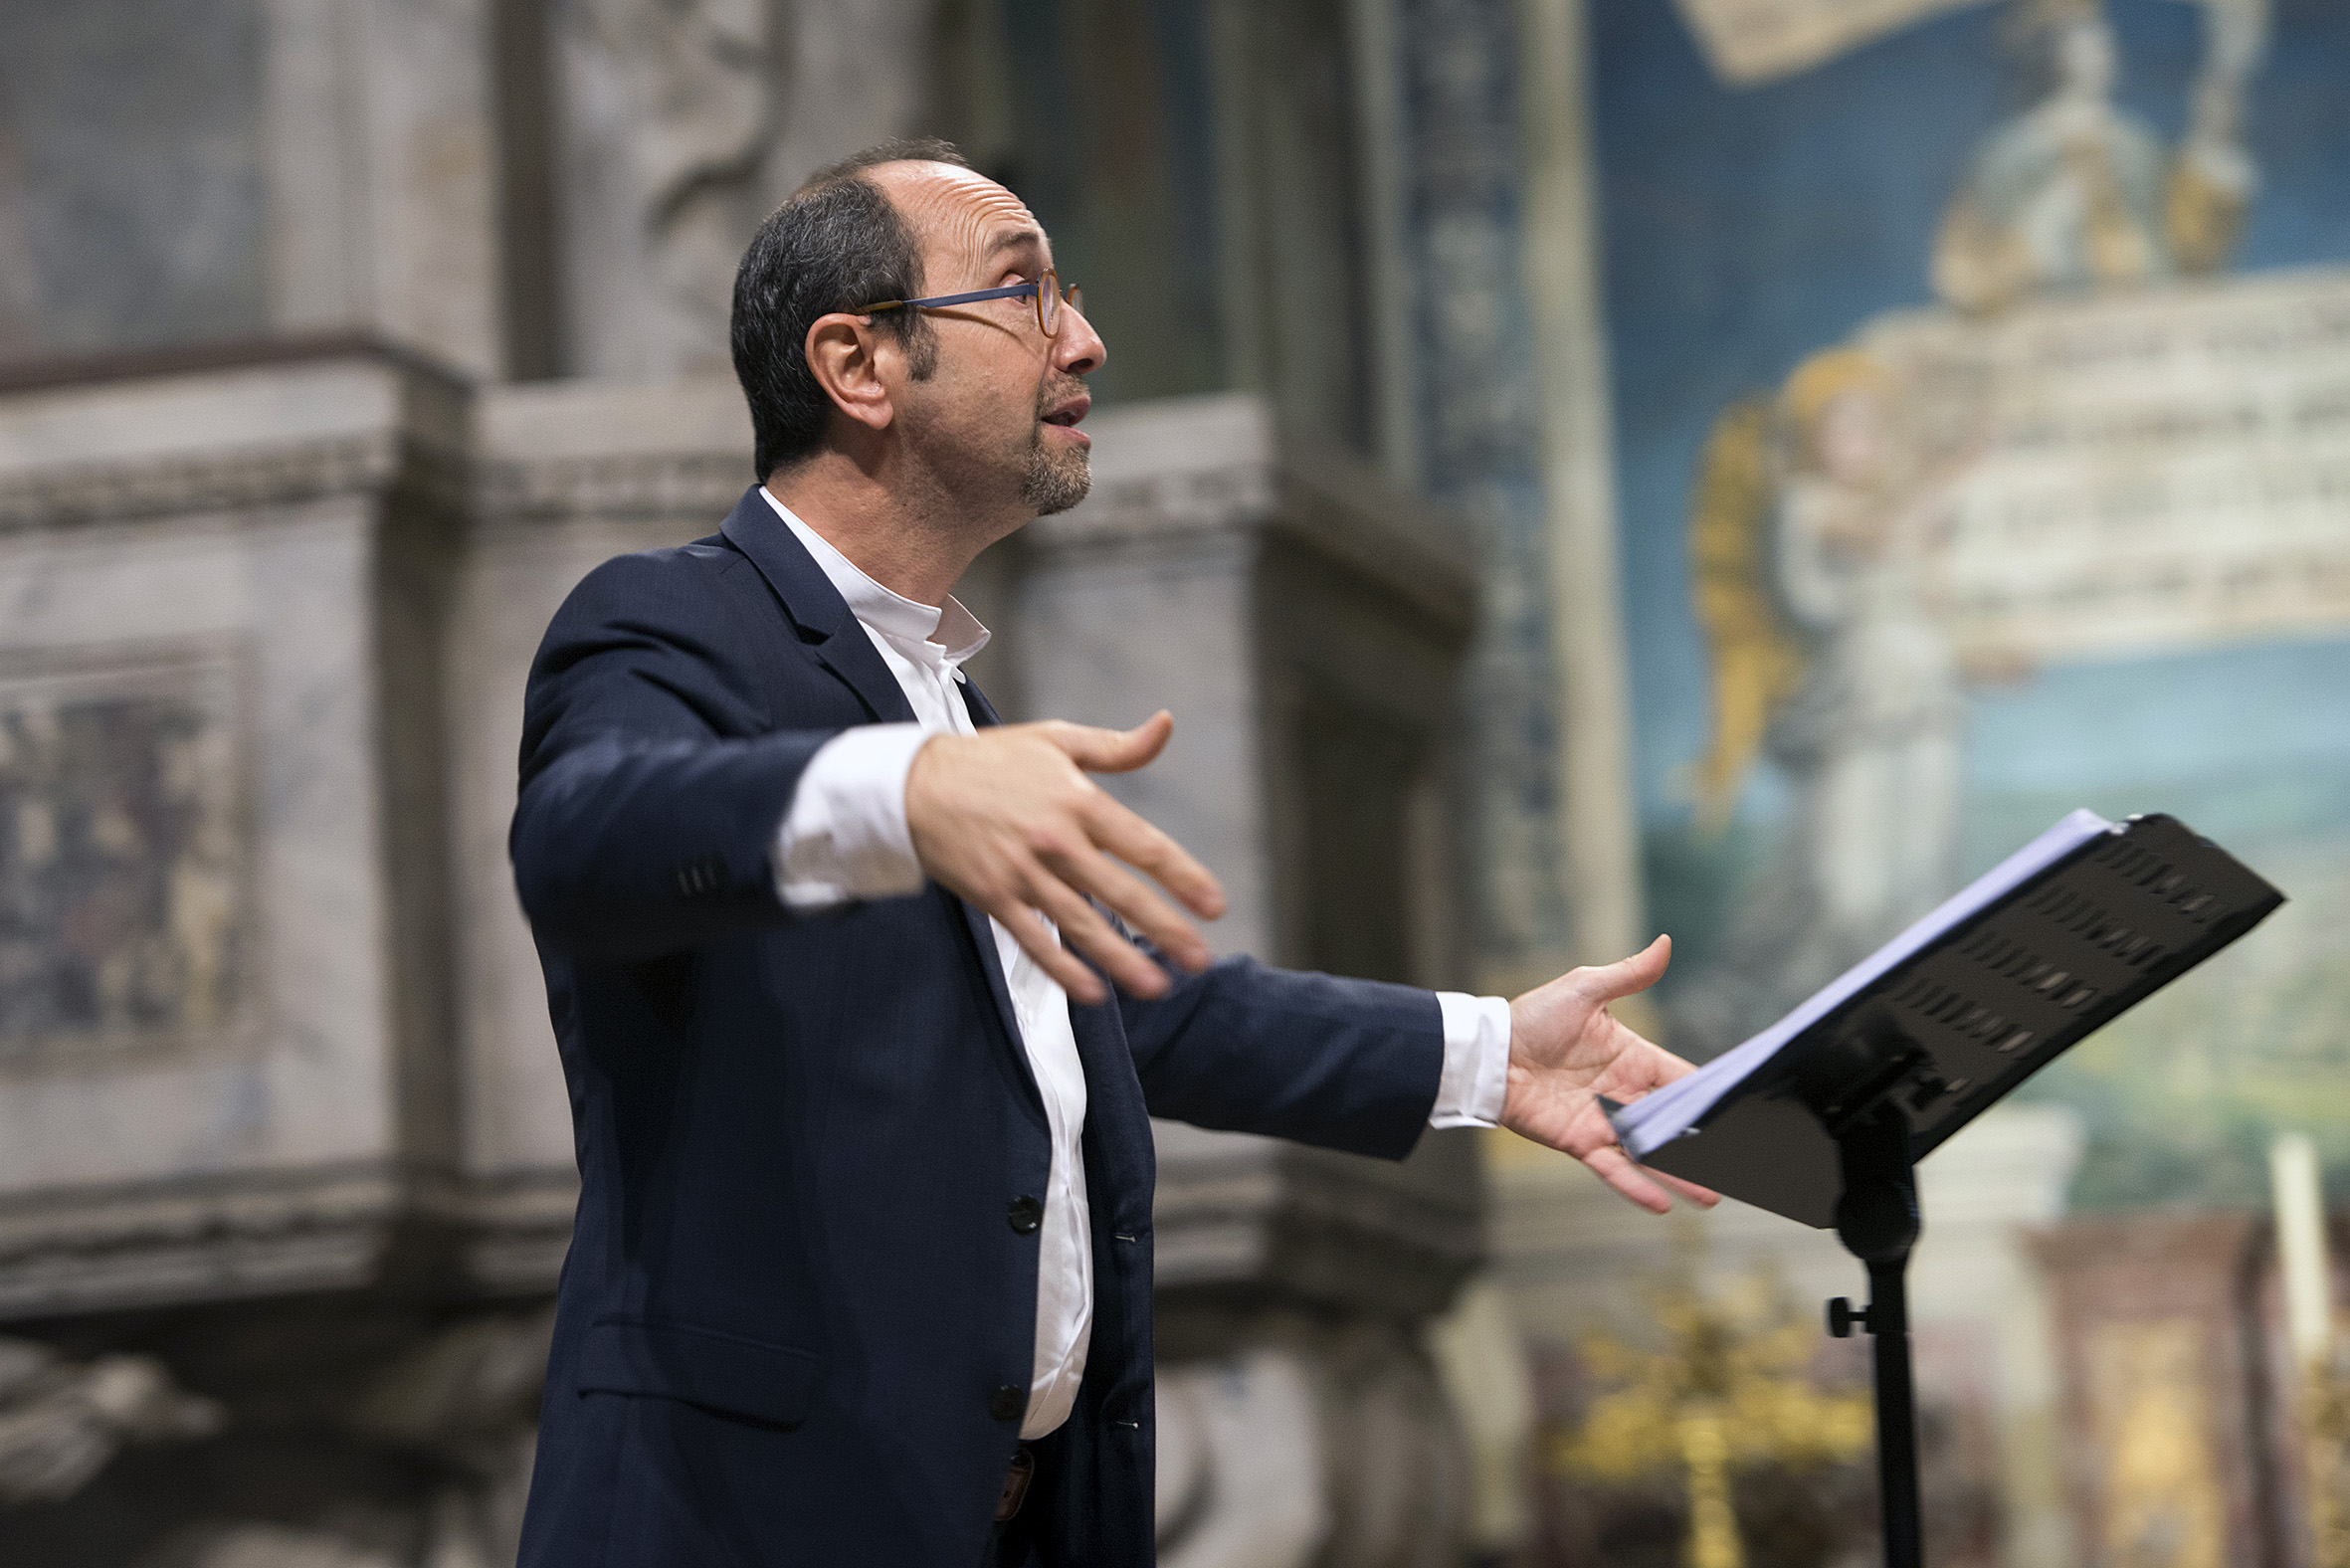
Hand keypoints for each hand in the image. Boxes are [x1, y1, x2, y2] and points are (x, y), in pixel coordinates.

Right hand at [904, 710, 1225, 1004]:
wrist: (914, 784)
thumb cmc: (993, 760)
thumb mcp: (1056, 740)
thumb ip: (1117, 747)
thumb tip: (1165, 725)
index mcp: (1077, 800)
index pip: (1142, 845)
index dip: (1182, 876)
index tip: (1214, 906)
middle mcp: (1055, 841)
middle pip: (1119, 893)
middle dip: (1164, 929)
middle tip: (1200, 960)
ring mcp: (1023, 874)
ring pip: (1080, 924)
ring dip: (1119, 959)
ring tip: (1156, 986)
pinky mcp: (994, 897)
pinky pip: (1034, 939)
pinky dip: (1063, 968)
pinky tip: (1092, 992)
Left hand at [1502, 936, 1720, 1214]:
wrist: (1489, 1051)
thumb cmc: (1532, 1017)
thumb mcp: (1585, 989)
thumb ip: (1629, 975)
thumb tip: (1666, 944)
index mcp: (1633, 1057)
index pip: (1682, 1079)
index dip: (1709, 1095)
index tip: (1744, 1113)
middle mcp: (1624, 1093)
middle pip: (1674, 1123)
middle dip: (1706, 1144)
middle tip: (1743, 1165)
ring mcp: (1603, 1121)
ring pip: (1651, 1153)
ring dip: (1681, 1175)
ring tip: (1714, 1197)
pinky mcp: (1580, 1142)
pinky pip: (1613, 1168)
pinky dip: (1635, 1186)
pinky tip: (1663, 1204)